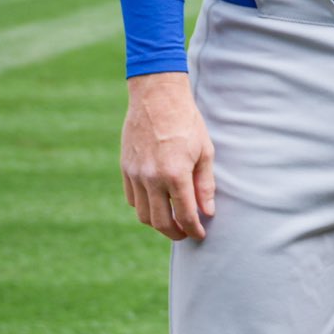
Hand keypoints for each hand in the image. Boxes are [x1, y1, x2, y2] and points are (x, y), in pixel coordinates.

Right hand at [122, 73, 216, 240]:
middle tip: (187, 234)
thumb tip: (208, 212)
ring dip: (158, 223)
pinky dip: (144, 207)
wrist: (156, 98)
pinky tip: (158, 204)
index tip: (201, 235)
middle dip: (175, 233)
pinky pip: (132, 198)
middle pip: (160, 221)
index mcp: (175, 174)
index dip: (194, 229)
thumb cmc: (187, 123)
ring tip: (173, 222)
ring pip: (142, 214)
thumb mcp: (205, 152)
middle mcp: (151, 178)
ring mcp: (134, 174)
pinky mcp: (125, 168)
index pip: (185, 214)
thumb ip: (205, 185)